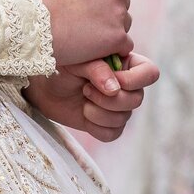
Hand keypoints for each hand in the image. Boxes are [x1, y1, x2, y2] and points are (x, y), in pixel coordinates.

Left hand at [23, 52, 160, 141]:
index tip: (111, 80)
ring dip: (99, 112)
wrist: (43, 84)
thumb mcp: (79, 59)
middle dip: (109, 99)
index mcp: (127, 64)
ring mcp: (117, 107)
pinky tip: (84, 114)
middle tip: (86, 89)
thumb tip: (114, 89)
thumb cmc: (62, 64)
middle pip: (137, 100)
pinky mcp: (105, 124)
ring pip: (124, 118)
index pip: (150, 73)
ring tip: (83, 98)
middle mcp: (127, 86)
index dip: (134, 80)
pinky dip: (96, 127)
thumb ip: (98, 70)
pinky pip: (113, 133)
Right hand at [34, 0, 137, 68]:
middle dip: (112, 6)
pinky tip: (98, 47)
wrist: (40, 29)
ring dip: (113, 26)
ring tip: (89, 31)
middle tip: (90, 15)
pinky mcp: (118, 37)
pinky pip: (125, 43)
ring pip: (126, 21)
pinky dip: (115, 46)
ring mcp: (119, 15)